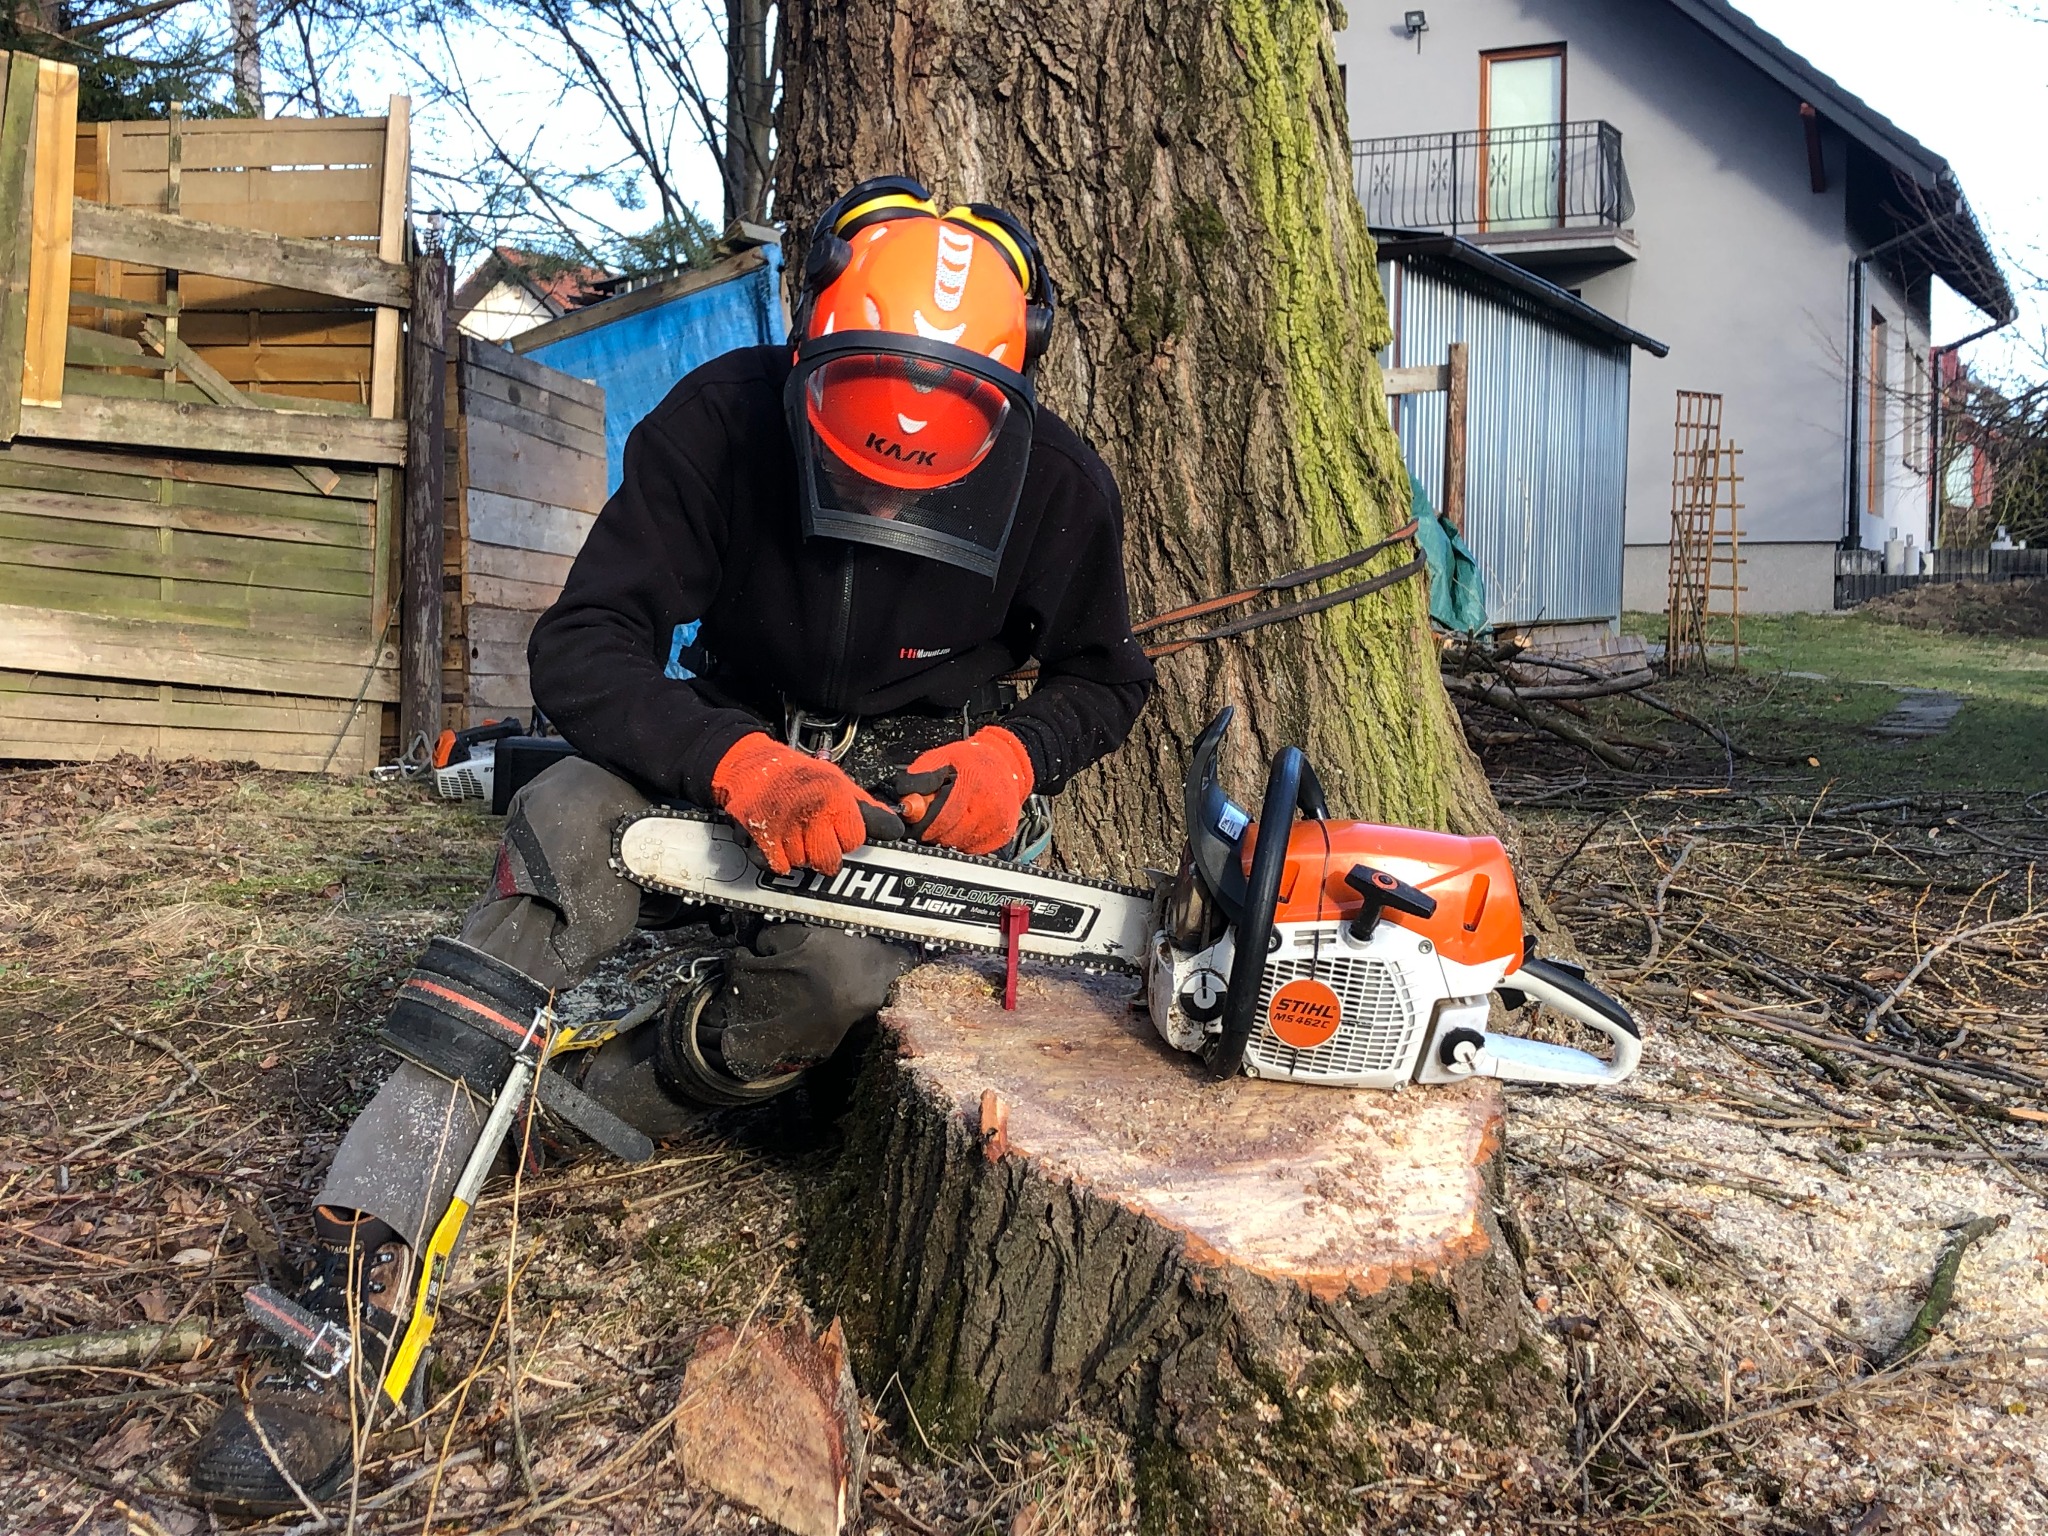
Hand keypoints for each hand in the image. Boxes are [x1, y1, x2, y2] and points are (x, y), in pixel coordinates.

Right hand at [711, 734, 899, 875]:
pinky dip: (778, 859)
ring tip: (793, 832)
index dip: (847, 838)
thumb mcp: (837, 781)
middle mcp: (810, 811)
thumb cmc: (795, 773)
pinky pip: (779, 866)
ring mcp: (784, 826)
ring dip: (799, 854)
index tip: (838, 829)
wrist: (750, 764)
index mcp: (833, 796)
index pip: (855, 840)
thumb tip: (894, 829)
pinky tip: (778, 840)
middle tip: (815, 836)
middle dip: (825, 853)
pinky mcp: (760, 837)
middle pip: (830, 861)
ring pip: (803, 864)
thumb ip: (865, 809)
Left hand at [889, 726, 1034, 855]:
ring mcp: (998, 823)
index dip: (923, 824)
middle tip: (926, 822)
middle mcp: (990, 806)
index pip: (942, 817)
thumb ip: (920, 775)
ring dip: (946, 837)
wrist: (1006, 765)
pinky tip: (960, 826)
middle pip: (949, 834)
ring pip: (959, 844)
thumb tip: (906, 800)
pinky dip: (961, 841)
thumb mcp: (942, 757)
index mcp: (974, 784)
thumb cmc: (972, 761)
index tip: (913, 823)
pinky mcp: (1002, 835)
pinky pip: (972, 848)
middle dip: (932, 831)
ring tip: (944, 820)